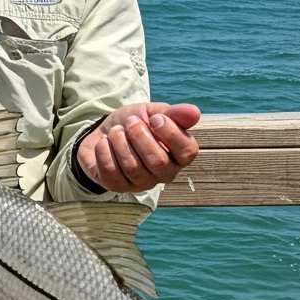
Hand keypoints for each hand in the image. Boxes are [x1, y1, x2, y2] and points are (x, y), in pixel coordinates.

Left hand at [76, 102, 200, 194]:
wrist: (104, 132)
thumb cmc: (134, 123)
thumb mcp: (154, 112)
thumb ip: (174, 113)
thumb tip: (194, 112)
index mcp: (180, 155)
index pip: (187, 151)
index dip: (170, 132)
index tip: (154, 118)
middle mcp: (165, 173)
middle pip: (157, 161)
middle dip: (139, 135)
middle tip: (130, 122)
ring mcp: (142, 183)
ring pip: (132, 166)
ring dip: (119, 141)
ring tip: (115, 131)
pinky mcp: (119, 187)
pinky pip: (111, 172)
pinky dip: (104, 151)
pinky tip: (104, 142)